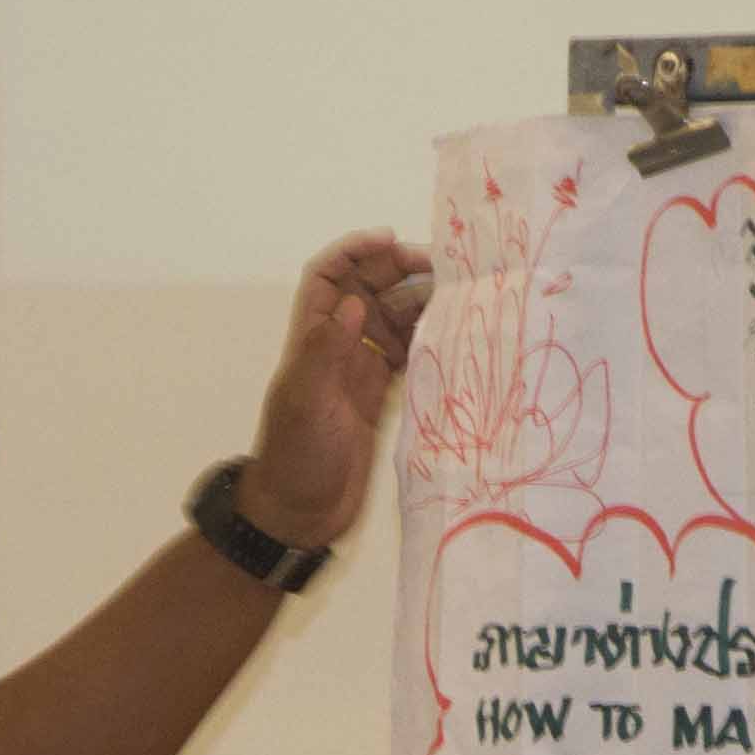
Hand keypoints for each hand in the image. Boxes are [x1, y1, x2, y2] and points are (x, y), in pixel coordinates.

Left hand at [238, 230, 434, 551]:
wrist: (300, 514)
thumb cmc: (296, 457)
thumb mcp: (306, 402)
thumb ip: (326, 351)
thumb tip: (355, 303)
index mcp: (311, 338)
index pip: (329, 277)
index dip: (355, 251)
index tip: (391, 240)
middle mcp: (336, 346)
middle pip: (368, 289)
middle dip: (400, 271)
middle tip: (444, 270)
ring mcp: (359, 371)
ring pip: (393, 319)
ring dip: (421, 304)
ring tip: (459, 298)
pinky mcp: (380, 396)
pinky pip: (406, 354)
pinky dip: (428, 340)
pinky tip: (454, 336)